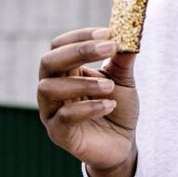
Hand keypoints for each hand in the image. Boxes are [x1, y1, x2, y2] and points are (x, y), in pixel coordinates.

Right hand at [38, 27, 138, 176]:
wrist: (123, 143)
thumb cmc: (118, 107)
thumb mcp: (123, 80)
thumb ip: (122, 59)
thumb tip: (128, 35)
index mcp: (65, 71)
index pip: (59, 45)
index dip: (81, 36)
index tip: (108, 33)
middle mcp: (52, 88)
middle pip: (48, 61)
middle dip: (78, 51)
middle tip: (108, 47)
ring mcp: (52, 111)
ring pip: (50, 88)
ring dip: (83, 83)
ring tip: (110, 87)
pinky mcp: (58, 133)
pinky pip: (64, 117)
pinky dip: (88, 108)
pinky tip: (109, 106)